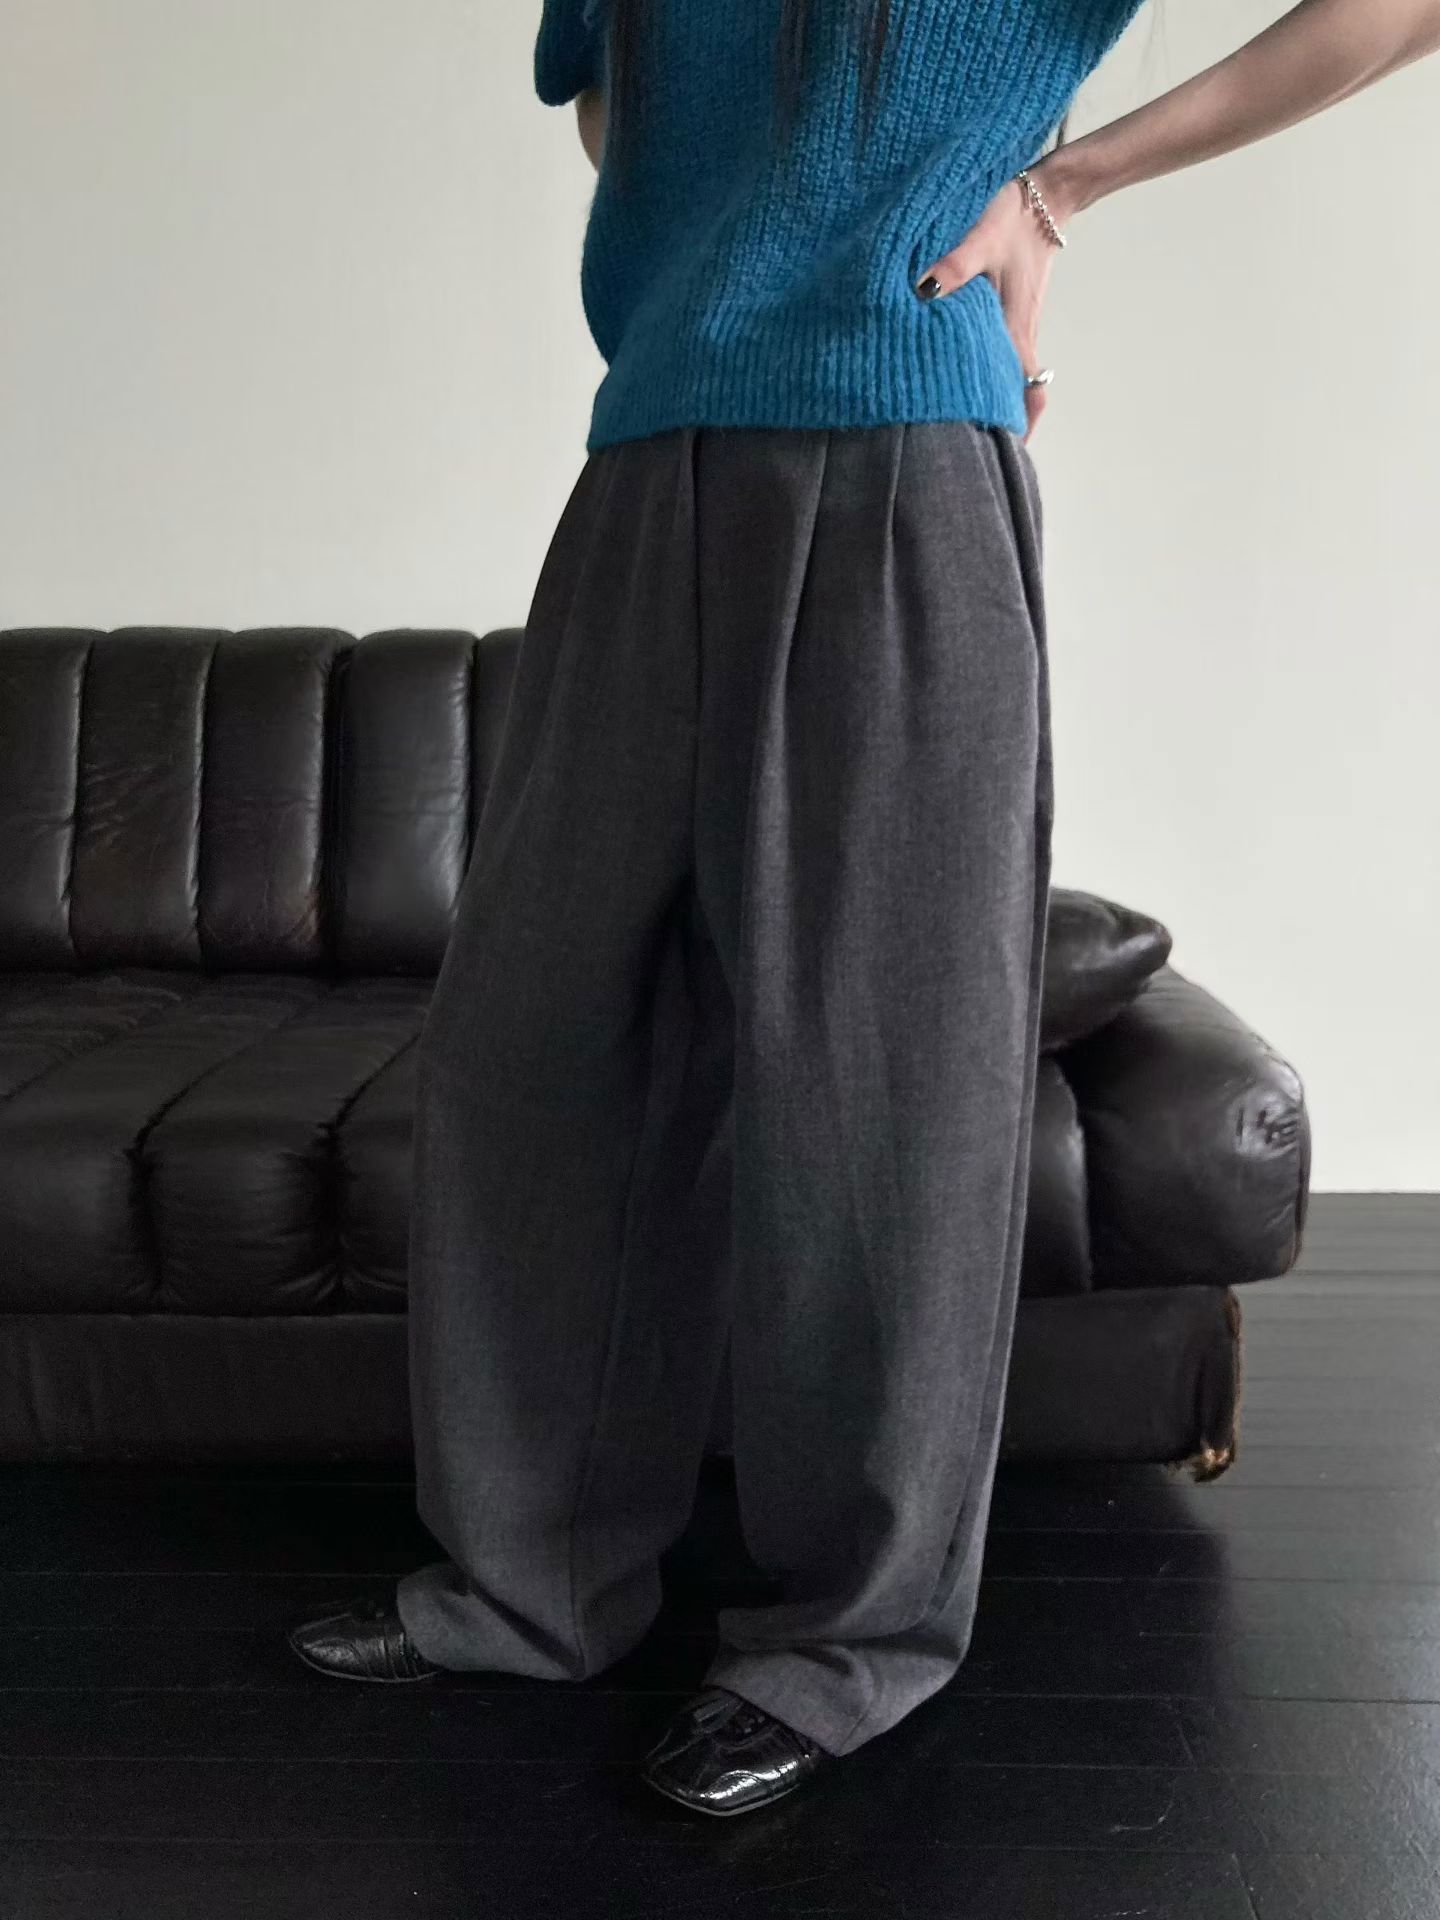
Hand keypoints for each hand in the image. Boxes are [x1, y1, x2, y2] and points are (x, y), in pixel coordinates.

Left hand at [912, 159, 1077, 444]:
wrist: (1046, 193)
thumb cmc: (1013, 215)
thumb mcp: (982, 238)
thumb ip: (954, 266)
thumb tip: (923, 291)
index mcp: (1016, 331)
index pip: (1025, 394)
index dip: (1018, 428)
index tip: (1001, 456)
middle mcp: (1021, 336)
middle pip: (1017, 395)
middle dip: (1000, 425)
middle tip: (971, 451)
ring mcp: (1017, 327)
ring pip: (1010, 377)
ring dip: (995, 401)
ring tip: (963, 426)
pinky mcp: (1010, 314)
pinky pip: (1002, 356)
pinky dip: (991, 375)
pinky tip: (965, 379)